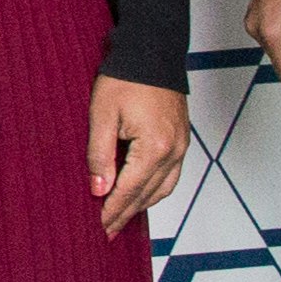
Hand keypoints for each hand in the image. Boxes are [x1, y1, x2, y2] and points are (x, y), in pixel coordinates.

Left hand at [88, 76, 189, 234]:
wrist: (152, 51)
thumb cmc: (125, 78)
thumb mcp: (102, 115)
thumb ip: (100, 156)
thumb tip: (99, 190)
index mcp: (154, 148)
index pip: (129, 190)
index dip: (113, 211)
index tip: (100, 228)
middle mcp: (173, 151)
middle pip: (147, 194)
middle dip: (126, 213)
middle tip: (108, 230)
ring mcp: (181, 146)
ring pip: (162, 188)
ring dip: (142, 205)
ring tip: (122, 218)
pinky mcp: (181, 139)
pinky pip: (170, 175)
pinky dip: (154, 190)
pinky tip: (141, 194)